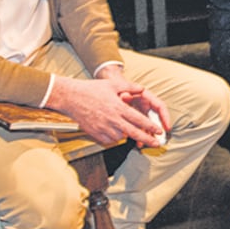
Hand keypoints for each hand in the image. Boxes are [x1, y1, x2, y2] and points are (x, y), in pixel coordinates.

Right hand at [46, 68, 168, 147]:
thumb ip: (129, 87)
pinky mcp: (94, 133)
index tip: (159, 131)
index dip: (150, 126)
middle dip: (146, 139)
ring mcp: (103, 127)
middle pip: (133, 132)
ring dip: (127, 136)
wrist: (70, 97)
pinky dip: (114, 137)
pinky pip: (108, 140)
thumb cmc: (91, 89)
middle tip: (155, 144)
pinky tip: (116, 132)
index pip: (139, 120)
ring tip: (130, 132)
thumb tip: (142, 88)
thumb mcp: (112, 85)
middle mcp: (112, 119)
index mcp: (118, 107)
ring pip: (121, 137)